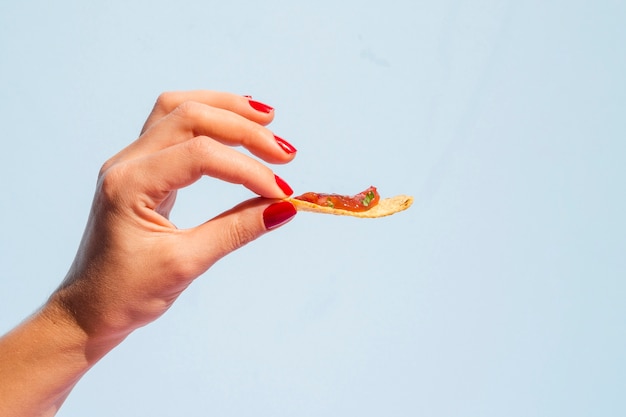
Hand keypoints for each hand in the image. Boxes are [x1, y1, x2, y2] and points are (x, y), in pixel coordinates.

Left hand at [53, 90, 297, 346]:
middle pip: (190, 116)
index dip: (247, 170)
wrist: (88, 309)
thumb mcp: (186, 264)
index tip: (281, 193)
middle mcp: (127, 163)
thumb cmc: (127, 293)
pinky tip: (234, 126)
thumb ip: (236, 230)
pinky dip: (208, 120)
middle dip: (242, 128)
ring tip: (265, 119)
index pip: (200, 155)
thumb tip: (284, 208)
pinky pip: (174, 127)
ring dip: (224, 110)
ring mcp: (131, 162)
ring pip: (179, 110)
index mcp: (130, 185)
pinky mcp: (142, 170)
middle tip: (284, 153)